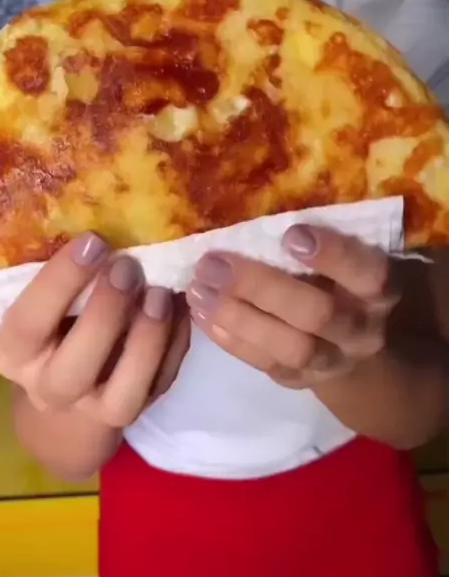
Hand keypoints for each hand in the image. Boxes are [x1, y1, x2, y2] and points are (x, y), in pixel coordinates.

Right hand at [0, 233, 189, 426]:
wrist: (76, 388)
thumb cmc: (58, 324)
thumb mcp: (48, 304)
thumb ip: (69, 280)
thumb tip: (112, 222)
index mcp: (15, 353)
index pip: (28, 323)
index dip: (61, 282)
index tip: (94, 240)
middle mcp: (50, 388)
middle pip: (75, 368)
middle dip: (106, 313)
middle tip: (129, 267)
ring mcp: (97, 409)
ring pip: (124, 392)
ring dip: (148, 338)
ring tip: (163, 291)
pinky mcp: (138, 410)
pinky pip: (161, 383)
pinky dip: (176, 344)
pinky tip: (182, 307)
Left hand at [186, 226, 397, 387]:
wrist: (353, 350)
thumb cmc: (340, 283)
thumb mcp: (346, 261)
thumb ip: (317, 241)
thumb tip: (254, 196)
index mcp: (379, 291)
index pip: (369, 274)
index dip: (335, 256)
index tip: (291, 232)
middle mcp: (361, 330)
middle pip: (318, 314)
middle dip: (262, 287)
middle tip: (214, 263)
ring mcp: (331, 361)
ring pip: (290, 347)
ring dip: (238, 316)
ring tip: (198, 289)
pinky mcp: (298, 380)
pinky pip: (264, 363)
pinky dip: (229, 339)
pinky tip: (200, 313)